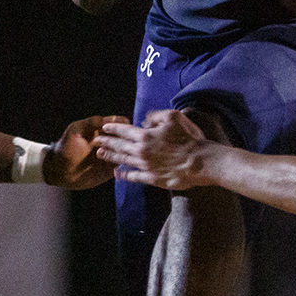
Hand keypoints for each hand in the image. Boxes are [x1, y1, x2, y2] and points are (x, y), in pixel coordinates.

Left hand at [44, 114, 131, 188]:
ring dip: (128, 153)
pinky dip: (126, 166)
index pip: (119, 124)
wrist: (59, 171)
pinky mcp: (110, 170)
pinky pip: (123, 167)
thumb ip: (90, 123)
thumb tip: (108, 119)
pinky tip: (121, 166)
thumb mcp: (75, 131)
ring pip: (127, 152)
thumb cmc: (65, 148)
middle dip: (128, 140)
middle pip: (127, 138)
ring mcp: (111, 156)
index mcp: (101, 130)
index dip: (124, 125)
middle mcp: (109, 142)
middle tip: (121, 146)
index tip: (125, 128)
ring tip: (117, 157)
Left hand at [95, 109, 214, 189]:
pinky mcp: (152, 178)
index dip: (113, 128)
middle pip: (119, 146)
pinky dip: (123, 174)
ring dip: (111, 157)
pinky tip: (117, 173)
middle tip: (96, 141)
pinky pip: (133, 176)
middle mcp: (142, 151)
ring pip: (123, 160)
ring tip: (100, 154)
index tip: (104, 127)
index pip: (124, 131)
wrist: (200, 162)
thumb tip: (144, 121)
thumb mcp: (174, 118)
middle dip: (106, 142)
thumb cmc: (189, 139)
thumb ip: (156, 116)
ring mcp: (145, 166)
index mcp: (146, 135)